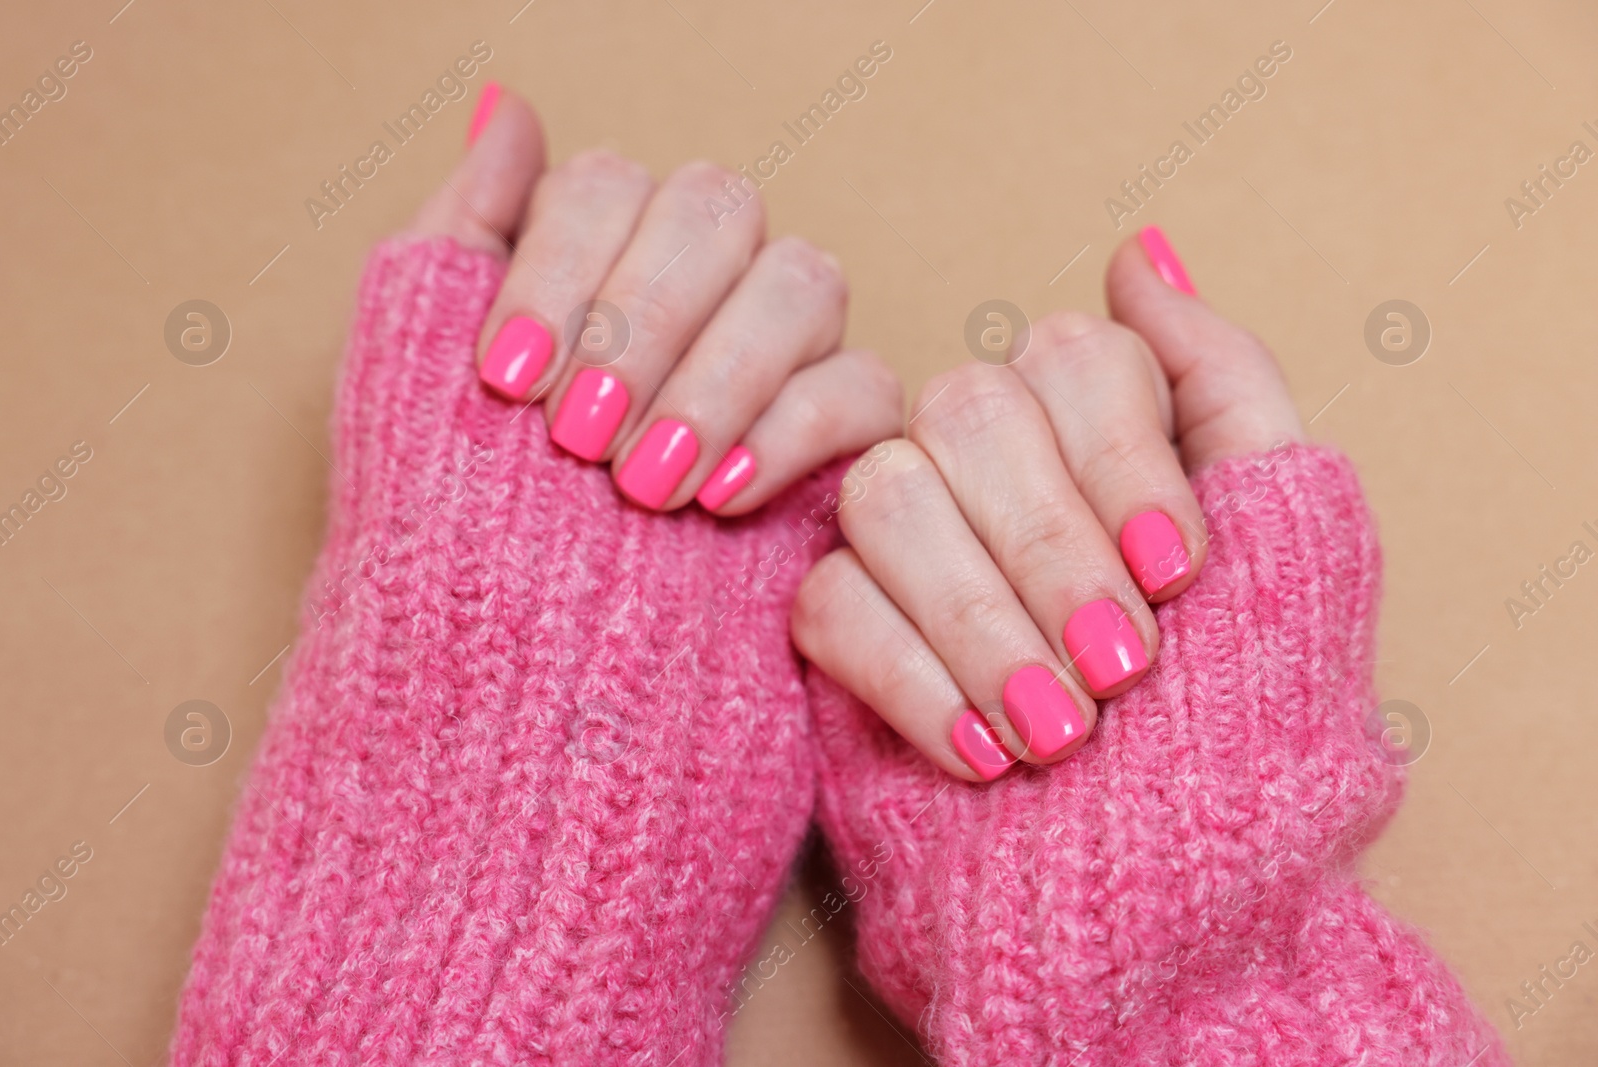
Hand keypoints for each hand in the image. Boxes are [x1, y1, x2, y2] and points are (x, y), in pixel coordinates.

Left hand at [407, 84, 900, 512]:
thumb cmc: (462, 529)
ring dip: (716, 377)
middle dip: (641, 322)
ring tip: (645, 481)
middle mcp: (699, 284)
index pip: (609, 186)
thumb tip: (508, 110)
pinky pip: (863, 388)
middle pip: (716, 208)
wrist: (521, 679)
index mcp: (601, 256)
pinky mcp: (844, 438)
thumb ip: (459, 239)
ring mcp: (779, 354)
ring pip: (802, 281)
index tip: (508, 382)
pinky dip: (792, 432)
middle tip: (579, 436)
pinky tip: (719, 496)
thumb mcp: (418, 381)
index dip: (560, 270)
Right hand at [793, 227, 1304, 780]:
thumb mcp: (1290, 544)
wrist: (1160, 911)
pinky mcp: (837, 634)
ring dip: (985, 622)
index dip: (1120, 458)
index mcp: (1097, 436)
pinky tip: (987, 755)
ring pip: (887, 497)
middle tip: (1123, 666)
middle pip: (965, 410)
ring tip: (1062, 732)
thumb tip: (1139, 254)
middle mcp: (993, 471)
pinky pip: (829, 605)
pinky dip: (916, 680)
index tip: (1180, 574)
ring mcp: (909, 548)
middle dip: (1052, 548)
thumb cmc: (1243, 736)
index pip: (1072, 357)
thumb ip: (1222, 384)